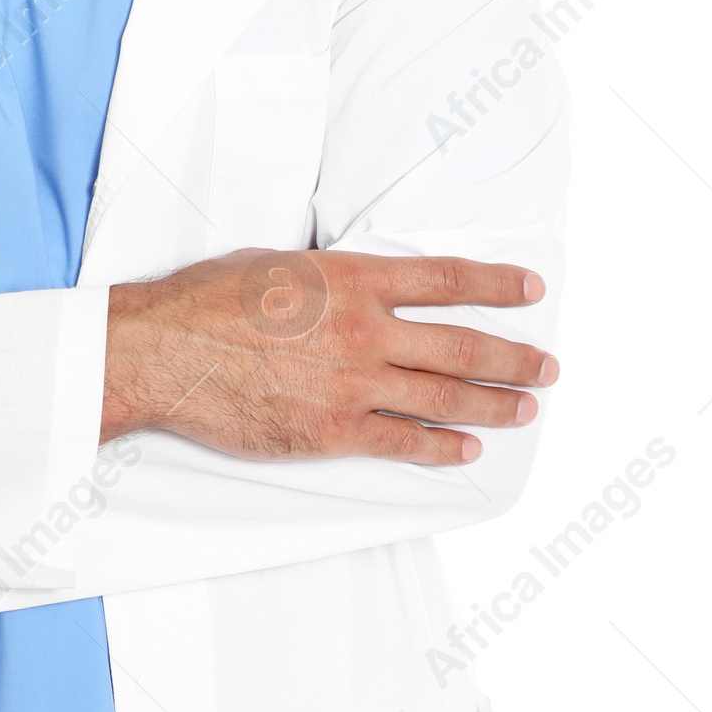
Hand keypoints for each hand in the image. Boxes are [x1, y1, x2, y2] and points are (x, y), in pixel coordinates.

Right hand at [102, 248, 556, 465]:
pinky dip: (443, 446)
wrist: (165, 352)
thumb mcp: (280, 264)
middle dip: (514, 357)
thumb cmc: (208, 301)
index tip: (532, 289)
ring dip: (494, 403)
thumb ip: (332, 277)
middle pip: (463, 343)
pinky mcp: (334, 431)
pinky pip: (405, 442)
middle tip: (546, 366)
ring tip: (524, 407)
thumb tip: (363, 283)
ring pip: (445, 395)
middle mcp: (365, 329)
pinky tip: (467, 447)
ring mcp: (353, 384)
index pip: (446, 278)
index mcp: (353, 278)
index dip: (498, 283)